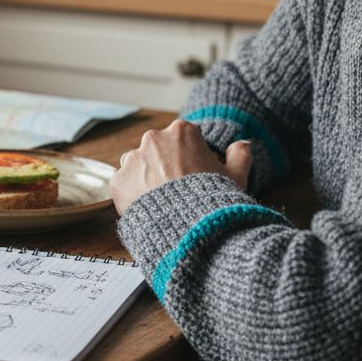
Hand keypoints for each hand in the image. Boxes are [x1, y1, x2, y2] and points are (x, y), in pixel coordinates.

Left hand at [110, 120, 252, 214]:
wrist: (189, 229)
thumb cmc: (214, 200)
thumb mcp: (236, 177)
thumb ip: (240, 155)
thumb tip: (243, 144)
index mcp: (182, 131)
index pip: (183, 139)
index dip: (191, 158)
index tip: (194, 176)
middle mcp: (153, 139)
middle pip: (158, 150)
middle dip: (165, 165)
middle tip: (177, 191)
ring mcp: (133, 159)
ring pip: (138, 166)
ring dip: (146, 178)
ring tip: (162, 202)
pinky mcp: (118, 181)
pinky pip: (124, 185)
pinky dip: (133, 196)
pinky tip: (149, 209)